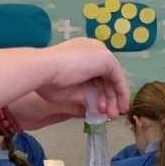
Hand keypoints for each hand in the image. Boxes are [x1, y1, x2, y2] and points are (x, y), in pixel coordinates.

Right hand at [13, 39, 128, 126]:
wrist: (44, 70)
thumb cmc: (48, 82)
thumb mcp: (68, 92)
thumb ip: (82, 96)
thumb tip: (92, 107)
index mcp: (79, 53)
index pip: (95, 73)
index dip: (99, 92)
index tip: (100, 108)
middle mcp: (90, 49)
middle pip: (105, 76)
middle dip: (108, 97)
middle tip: (108, 114)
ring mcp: (99, 52)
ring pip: (112, 78)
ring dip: (114, 98)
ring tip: (112, 116)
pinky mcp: (106, 58)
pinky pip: (118, 77)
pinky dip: (121, 92)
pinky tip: (120, 106)